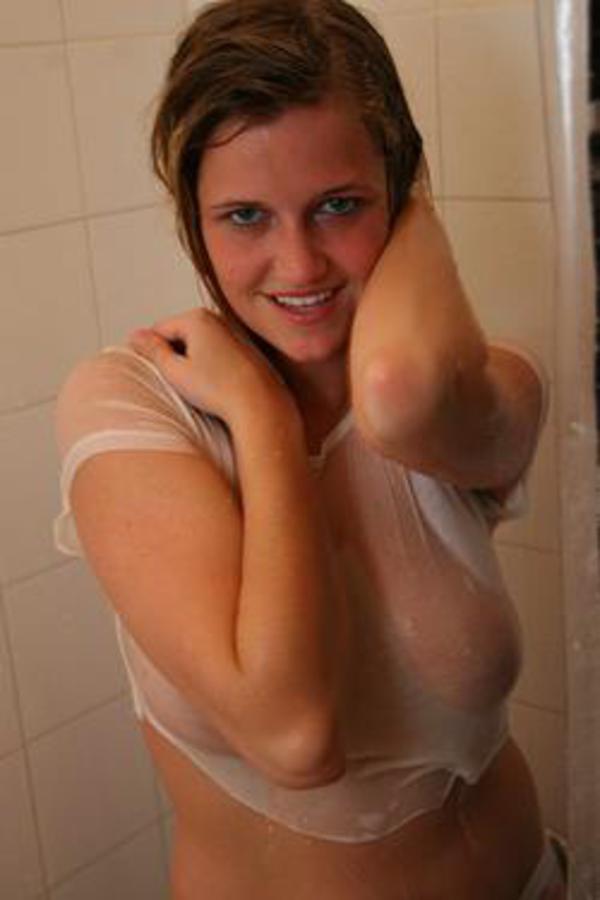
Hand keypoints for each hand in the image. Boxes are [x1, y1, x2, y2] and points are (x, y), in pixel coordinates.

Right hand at [128, 308, 294, 424]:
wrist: (259, 405)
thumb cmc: (219, 390)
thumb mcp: (175, 371)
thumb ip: (152, 350)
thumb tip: (136, 336)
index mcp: (197, 317)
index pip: (159, 330)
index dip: (154, 355)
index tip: (161, 375)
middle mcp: (217, 318)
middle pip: (179, 336)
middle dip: (175, 357)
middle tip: (183, 383)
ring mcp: (233, 332)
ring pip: (198, 346)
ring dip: (192, 362)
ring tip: (201, 386)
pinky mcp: (244, 349)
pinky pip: (216, 354)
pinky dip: (210, 366)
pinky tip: (216, 386)